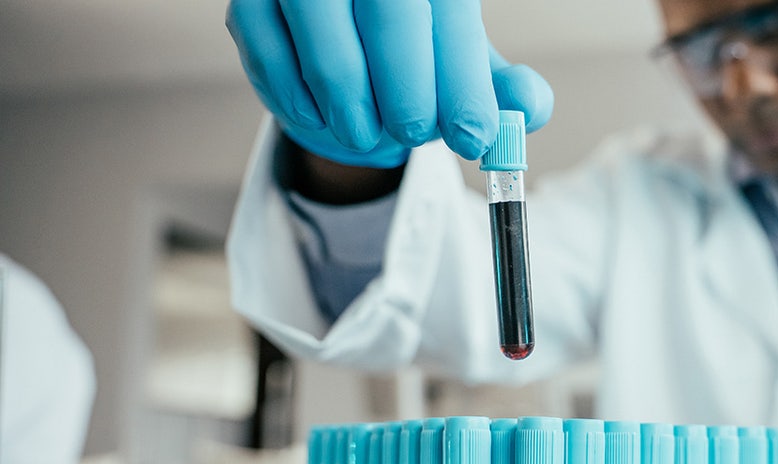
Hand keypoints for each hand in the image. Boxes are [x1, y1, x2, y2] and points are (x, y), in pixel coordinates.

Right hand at [226, 0, 552, 166]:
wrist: (343, 42)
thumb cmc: (412, 51)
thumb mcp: (463, 68)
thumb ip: (502, 90)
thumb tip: (528, 108)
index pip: (449, 11)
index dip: (464, 81)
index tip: (476, 136)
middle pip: (390, 11)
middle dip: (409, 92)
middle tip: (416, 135)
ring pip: (324, 34)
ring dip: (352, 103)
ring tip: (369, 133)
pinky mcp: (249, 0)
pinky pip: (271, 55)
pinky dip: (301, 101)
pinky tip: (324, 117)